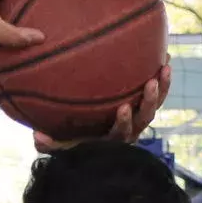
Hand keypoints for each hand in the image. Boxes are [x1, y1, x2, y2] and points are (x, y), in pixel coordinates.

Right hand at [32, 65, 170, 152]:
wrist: (97, 142)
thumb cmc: (77, 142)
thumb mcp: (63, 145)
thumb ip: (51, 144)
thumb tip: (36, 136)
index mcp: (113, 140)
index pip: (121, 132)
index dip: (124, 121)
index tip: (123, 108)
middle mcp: (131, 131)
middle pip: (145, 118)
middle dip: (148, 101)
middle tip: (150, 84)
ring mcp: (140, 119)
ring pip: (155, 105)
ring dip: (161, 87)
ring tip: (164, 67)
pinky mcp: (145, 107)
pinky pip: (158, 93)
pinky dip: (163, 77)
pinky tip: (165, 57)